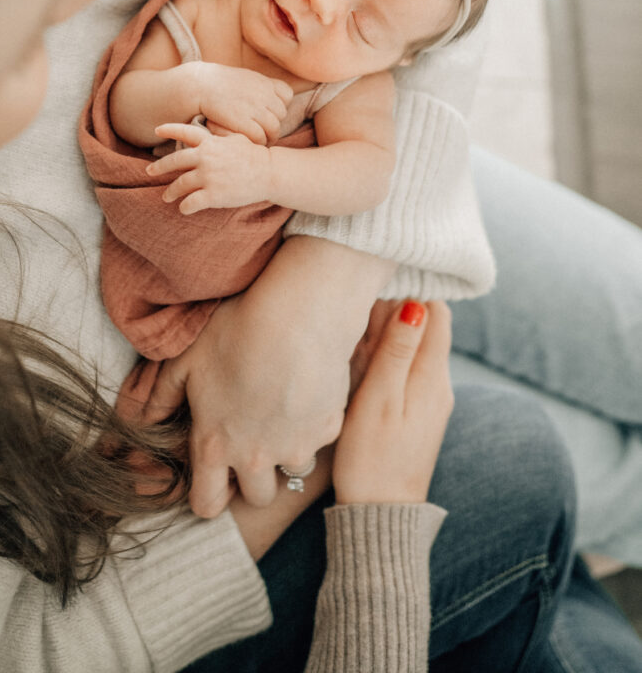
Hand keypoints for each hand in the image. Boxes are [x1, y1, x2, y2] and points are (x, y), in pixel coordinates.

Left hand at [145, 290, 349, 517]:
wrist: (296, 314)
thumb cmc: (236, 330)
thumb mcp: (185, 360)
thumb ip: (160, 397)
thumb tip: (141, 420)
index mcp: (215, 444)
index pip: (206, 504)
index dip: (208, 495)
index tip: (215, 476)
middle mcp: (256, 457)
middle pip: (257, 497)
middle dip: (254, 478)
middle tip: (254, 440)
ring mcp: (297, 446)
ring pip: (293, 468)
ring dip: (287, 450)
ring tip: (283, 410)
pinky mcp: (329, 428)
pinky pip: (320, 437)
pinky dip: (314, 422)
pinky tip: (307, 387)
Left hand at [147, 122, 271, 212]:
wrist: (269, 172)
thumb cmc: (254, 155)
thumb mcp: (236, 137)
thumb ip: (220, 133)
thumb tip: (209, 126)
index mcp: (210, 142)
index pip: (184, 132)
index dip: (169, 130)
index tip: (156, 130)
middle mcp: (205, 157)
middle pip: (174, 161)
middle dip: (159, 167)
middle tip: (149, 171)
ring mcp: (208, 176)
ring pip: (179, 185)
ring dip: (170, 192)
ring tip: (166, 196)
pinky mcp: (212, 195)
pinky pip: (190, 203)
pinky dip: (184, 207)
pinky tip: (184, 209)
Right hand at [189, 61, 291, 143]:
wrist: (199, 85)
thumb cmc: (219, 83)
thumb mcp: (245, 78)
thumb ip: (260, 87)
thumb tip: (271, 95)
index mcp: (265, 82)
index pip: (287, 96)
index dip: (279, 105)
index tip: (269, 111)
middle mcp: (264, 94)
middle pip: (281, 115)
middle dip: (274, 123)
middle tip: (265, 131)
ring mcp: (256, 108)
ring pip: (274, 129)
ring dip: (269, 137)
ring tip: (260, 141)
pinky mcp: (244, 121)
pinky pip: (260, 137)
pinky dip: (258, 142)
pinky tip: (250, 143)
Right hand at [333, 299, 453, 504]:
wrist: (379, 517)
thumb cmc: (371, 460)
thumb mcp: (378, 400)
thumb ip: (396, 351)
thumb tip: (416, 304)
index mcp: (433, 377)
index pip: (438, 313)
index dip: (413, 290)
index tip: (382, 280)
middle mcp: (440, 386)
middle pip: (430, 328)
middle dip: (401, 307)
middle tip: (363, 300)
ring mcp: (431, 402)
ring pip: (419, 348)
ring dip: (394, 332)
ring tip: (359, 325)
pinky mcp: (418, 416)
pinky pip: (411, 371)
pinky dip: (392, 356)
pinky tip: (366, 360)